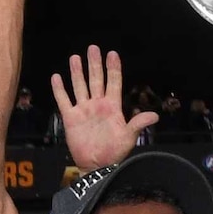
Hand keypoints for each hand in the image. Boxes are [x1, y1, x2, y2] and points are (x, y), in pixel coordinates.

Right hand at [53, 46, 158, 173]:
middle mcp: (97, 104)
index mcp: (112, 106)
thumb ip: (138, 124)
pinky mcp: (71, 118)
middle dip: (94, 64)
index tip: (112, 53)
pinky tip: (56, 77)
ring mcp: (83, 110)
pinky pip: (64, 100)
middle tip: (93, 48)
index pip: (113, 82)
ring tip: (75, 57)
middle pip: (96, 80)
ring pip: (79, 86)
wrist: (97, 165)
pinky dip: (60, 90)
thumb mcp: (129, 137)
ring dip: (77, 72)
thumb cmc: (114, 152)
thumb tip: (155, 116)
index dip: (113, 68)